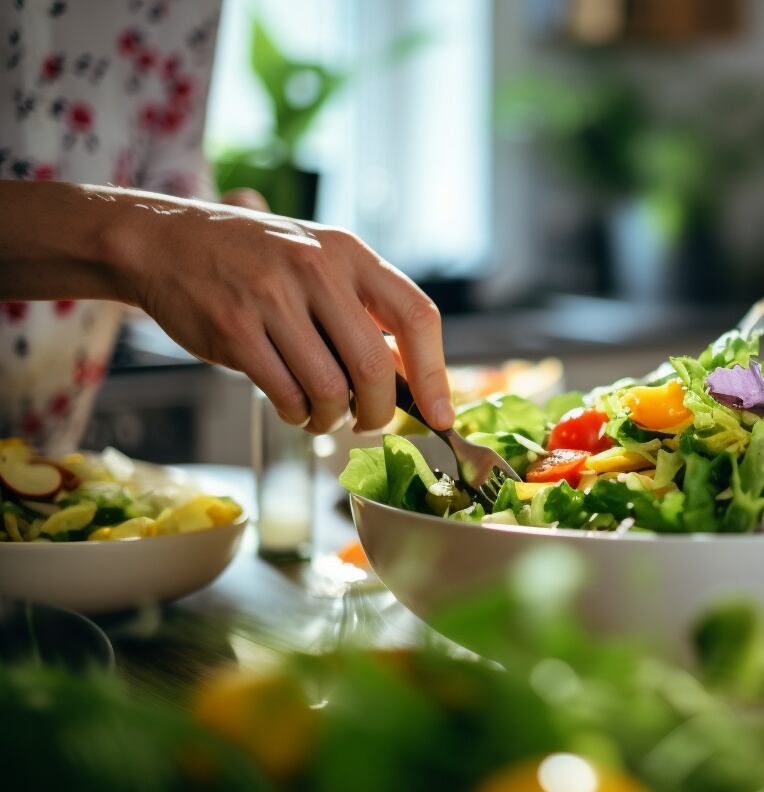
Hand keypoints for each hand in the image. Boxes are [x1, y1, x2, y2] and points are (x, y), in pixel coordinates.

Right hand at [108, 191, 452, 433]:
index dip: (435, 373)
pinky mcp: (234, 331)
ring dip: (332, 419)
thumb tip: (411, 379)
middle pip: (374, 367)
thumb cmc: (257, 262)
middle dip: (379, 412)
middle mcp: (316, 269)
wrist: (165, 241)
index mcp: (350, 253)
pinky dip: (297, 414)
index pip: (417, 315)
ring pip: (329, 388)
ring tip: (324, 416)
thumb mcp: (320, 262)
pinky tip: (293, 406)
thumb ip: (364, 310)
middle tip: (368, 422)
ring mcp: (272, 299)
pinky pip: (286, 394)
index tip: (442, 414)